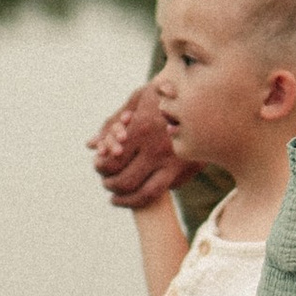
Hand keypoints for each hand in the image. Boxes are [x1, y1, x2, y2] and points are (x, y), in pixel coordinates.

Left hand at [90, 89, 192, 210]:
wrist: (206, 96)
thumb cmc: (166, 94)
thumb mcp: (138, 98)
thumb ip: (112, 123)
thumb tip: (90, 145)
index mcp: (142, 130)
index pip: (112, 162)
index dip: (101, 168)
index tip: (98, 166)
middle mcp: (157, 150)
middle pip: (125, 182)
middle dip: (110, 186)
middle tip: (107, 184)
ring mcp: (175, 163)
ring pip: (146, 195)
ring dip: (127, 200)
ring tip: (118, 198)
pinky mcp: (188, 170)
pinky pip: (165, 189)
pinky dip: (151, 192)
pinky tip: (143, 188)